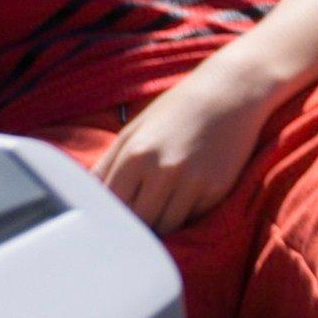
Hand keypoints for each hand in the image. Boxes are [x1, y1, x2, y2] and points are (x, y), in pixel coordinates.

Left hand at [96, 63, 271, 231]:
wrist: (232, 91)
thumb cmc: (177, 109)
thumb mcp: (134, 130)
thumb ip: (106, 165)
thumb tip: (86, 199)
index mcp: (136, 155)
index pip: (111, 207)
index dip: (109, 216)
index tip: (112, 219)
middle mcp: (163, 171)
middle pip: (137, 222)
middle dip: (134, 223)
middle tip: (137, 216)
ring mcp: (193, 182)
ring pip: (165, 226)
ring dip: (160, 221)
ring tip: (163, 203)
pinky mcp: (217, 189)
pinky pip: (192, 217)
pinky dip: (186, 212)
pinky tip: (190, 191)